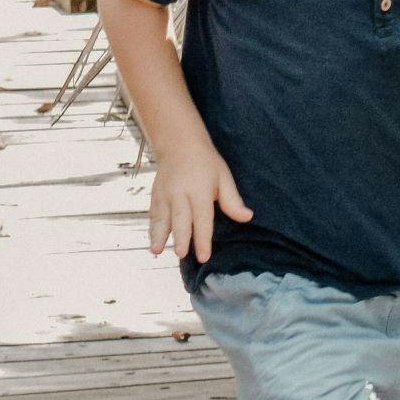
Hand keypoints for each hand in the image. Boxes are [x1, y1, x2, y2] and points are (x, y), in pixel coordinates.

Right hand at [146, 146, 251, 264]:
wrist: (179, 143)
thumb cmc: (206, 163)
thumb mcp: (223, 177)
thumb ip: (232, 201)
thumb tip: (247, 218)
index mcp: (200, 190)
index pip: (203, 218)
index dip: (203, 238)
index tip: (204, 256)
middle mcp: (180, 193)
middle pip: (180, 219)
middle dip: (180, 237)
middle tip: (181, 254)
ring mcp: (165, 194)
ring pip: (162, 218)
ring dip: (159, 235)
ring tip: (156, 251)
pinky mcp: (155, 195)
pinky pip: (153, 214)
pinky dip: (152, 229)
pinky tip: (152, 243)